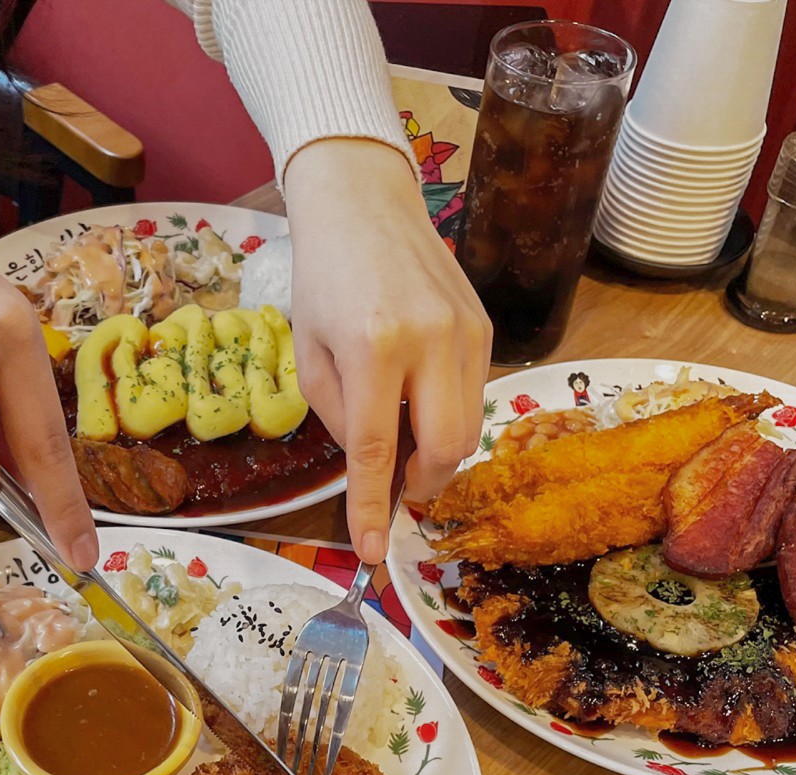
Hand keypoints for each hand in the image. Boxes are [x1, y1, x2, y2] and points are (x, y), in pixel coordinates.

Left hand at [283, 139, 490, 562]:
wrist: (363, 201)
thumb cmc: (323, 278)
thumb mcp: (309, 353)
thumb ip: (340, 416)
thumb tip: (373, 467)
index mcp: (374, 347)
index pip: (377, 451)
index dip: (375, 509)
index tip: (373, 552)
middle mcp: (431, 340)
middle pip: (446, 449)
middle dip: (421, 484)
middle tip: (395, 485)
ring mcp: (468, 332)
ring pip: (468, 429)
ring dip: (436, 453)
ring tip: (403, 435)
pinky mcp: (485, 327)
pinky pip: (475, 396)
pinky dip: (448, 416)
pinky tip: (420, 399)